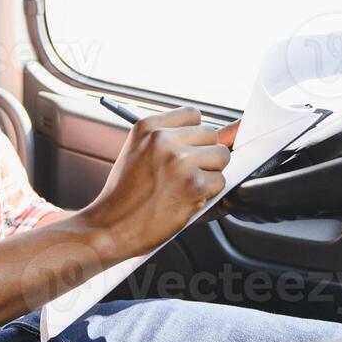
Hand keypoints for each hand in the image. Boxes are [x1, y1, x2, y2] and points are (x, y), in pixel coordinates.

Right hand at [80, 107, 234, 257]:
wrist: (110, 227)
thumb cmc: (125, 195)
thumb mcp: (139, 153)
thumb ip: (174, 138)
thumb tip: (230, 130)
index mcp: (147, 126)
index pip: (193, 114)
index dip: (194, 134)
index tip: (187, 148)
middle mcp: (163, 139)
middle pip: (211, 134)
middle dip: (204, 154)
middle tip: (184, 173)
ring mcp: (179, 160)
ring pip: (221, 156)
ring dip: (210, 173)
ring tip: (184, 186)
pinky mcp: (193, 184)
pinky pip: (220, 182)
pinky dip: (209, 194)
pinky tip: (185, 199)